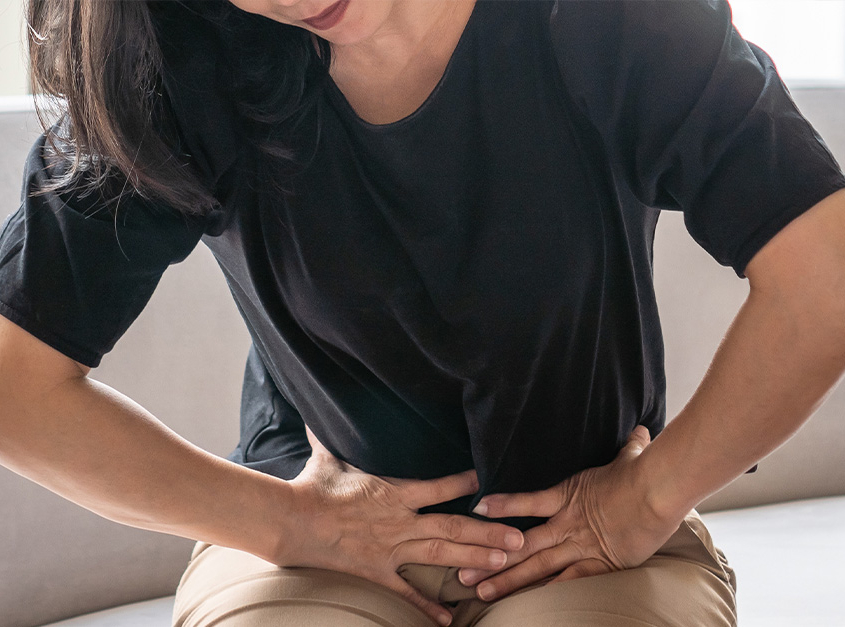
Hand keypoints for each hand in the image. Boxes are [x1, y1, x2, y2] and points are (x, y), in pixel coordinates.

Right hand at [279, 430, 524, 625]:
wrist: (292, 522)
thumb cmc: (312, 488)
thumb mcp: (328, 460)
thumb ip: (333, 438)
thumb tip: (318, 414)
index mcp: (394, 493)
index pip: (440, 487)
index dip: (467, 484)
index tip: (491, 481)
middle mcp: (400, 522)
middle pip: (454, 527)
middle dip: (489, 533)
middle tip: (520, 538)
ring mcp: (391, 549)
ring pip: (441, 556)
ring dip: (474, 560)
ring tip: (504, 565)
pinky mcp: (377, 572)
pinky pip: (406, 592)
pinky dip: (427, 605)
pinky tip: (448, 619)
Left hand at [458, 426, 686, 600]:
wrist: (658, 491)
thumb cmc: (644, 471)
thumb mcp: (631, 456)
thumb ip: (629, 447)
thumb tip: (640, 433)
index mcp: (568, 495)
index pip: (525, 501)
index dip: (500, 505)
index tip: (475, 508)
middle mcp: (567, 523)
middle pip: (521, 544)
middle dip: (491, 558)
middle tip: (463, 573)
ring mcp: (581, 545)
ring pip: (537, 567)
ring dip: (508, 581)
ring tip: (482, 592)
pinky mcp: (600, 563)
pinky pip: (568, 580)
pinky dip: (547, 592)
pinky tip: (526, 604)